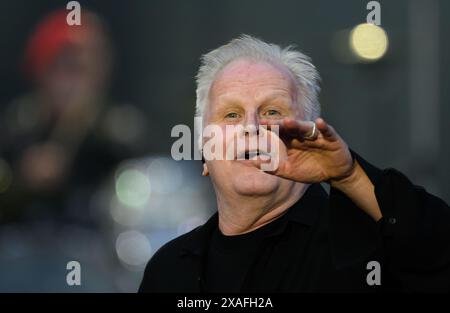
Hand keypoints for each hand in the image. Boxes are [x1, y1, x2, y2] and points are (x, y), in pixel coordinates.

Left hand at [261, 117, 381, 220]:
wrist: (334, 174)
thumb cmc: (310, 169)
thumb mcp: (289, 171)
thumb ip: (272, 167)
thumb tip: (251, 163)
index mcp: (291, 141)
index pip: (278, 132)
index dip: (268, 129)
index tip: (256, 127)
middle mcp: (302, 135)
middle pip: (290, 128)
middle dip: (279, 124)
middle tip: (267, 122)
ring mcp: (316, 135)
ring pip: (306, 128)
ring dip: (298, 125)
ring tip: (288, 122)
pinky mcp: (331, 138)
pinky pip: (327, 131)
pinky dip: (323, 127)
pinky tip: (319, 122)